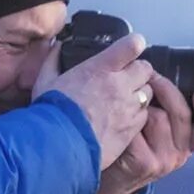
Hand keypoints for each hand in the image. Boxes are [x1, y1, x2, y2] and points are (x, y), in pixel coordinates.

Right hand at [36, 32, 154, 166]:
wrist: (59, 147)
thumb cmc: (51, 114)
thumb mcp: (45, 82)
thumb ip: (53, 61)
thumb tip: (56, 47)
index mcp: (101, 68)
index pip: (132, 45)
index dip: (134, 45)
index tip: (131, 49)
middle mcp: (120, 84)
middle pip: (146, 68)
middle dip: (139, 72)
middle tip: (127, 79)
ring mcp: (129, 106)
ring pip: (148, 92)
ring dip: (140, 93)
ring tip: (125, 101)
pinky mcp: (132, 127)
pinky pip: (145, 115)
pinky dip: (138, 115)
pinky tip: (124, 120)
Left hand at [93, 72, 193, 193]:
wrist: (110, 182)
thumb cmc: (131, 147)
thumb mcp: (154, 131)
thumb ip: (165, 111)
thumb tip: (161, 76)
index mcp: (187, 144)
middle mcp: (180, 154)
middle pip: (181, 114)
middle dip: (166, 90)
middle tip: (151, 77)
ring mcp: (163, 161)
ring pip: (158, 118)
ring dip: (141, 107)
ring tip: (128, 106)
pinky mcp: (145, 164)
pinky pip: (136, 129)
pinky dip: (124, 123)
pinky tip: (116, 124)